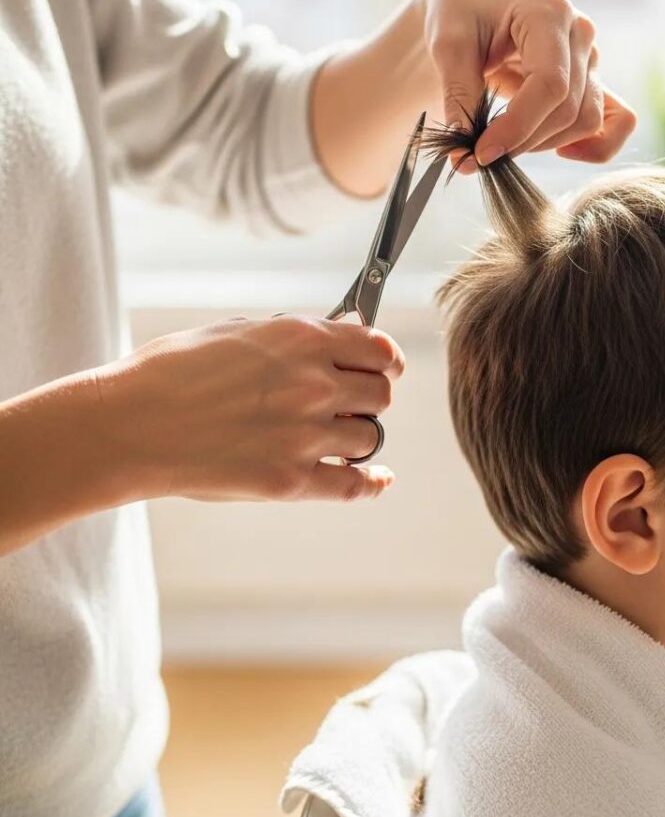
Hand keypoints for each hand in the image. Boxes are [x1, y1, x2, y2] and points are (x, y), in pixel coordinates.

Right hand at [94, 315, 404, 502]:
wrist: (127, 426)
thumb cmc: (171, 372)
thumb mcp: (237, 331)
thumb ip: (296, 334)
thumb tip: (341, 335)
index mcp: (302, 340)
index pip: (380, 350)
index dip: (386, 361)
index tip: (383, 368)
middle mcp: (313, 385)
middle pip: (381, 396)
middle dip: (369, 398)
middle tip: (350, 403)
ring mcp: (305, 436)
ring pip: (369, 438)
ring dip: (357, 437)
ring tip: (332, 436)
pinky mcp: (290, 481)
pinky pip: (355, 485)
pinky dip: (373, 483)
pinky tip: (378, 479)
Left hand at [419, 0, 637, 172]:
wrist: (471, 5)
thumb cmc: (459, 15)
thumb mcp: (447, 47)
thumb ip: (458, 98)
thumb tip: (465, 158)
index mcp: (548, 12)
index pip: (551, 85)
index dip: (518, 127)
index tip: (481, 152)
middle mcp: (580, 33)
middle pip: (568, 109)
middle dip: (524, 140)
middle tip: (480, 151)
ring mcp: (590, 58)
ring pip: (588, 121)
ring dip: (546, 145)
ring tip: (504, 141)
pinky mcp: (592, 81)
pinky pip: (618, 121)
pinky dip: (596, 145)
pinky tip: (560, 151)